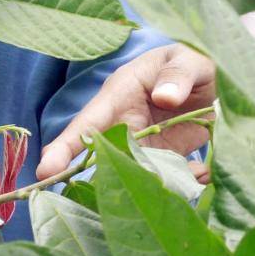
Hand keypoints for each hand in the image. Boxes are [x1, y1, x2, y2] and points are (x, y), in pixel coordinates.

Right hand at [37, 43, 215, 178]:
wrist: (208, 78)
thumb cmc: (188, 59)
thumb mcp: (187, 58)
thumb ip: (178, 75)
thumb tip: (166, 98)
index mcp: (120, 96)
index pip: (86, 124)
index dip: (64, 148)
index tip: (46, 172)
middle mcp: (125, 125)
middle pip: (102, 159)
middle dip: (102, 180)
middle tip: (110, 198)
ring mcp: (144, 146)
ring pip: (133, 175)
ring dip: (150, 185)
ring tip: (176, 184)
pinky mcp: (165, 159)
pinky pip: (168, 179)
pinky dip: (186, 182)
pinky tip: (203, 172)